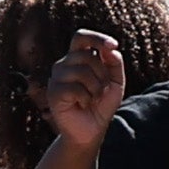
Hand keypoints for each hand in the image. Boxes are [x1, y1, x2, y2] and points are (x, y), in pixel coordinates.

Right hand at [41, 25, 132, 143]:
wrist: (90, 132)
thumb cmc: (101, 105)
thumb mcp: (115, 82)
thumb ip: (115, 63)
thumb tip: (111, 49)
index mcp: (78, 59)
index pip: (81, 37)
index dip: (97, 37)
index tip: (113, 45)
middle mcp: (64, 65)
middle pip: (86, 55)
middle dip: (102, 73)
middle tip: (103, 89)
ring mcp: (56, 78)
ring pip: (81, 71)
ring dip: (95, 88)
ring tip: (93, 99)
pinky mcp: (53, 93)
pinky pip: (74, 88)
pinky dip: (86, 98)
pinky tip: (83, 105)